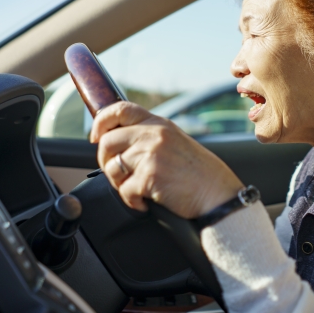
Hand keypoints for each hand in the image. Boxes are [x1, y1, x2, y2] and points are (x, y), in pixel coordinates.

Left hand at [90, 102, 243, 217]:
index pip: (120, 109)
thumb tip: (118, 144)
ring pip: (112, 168)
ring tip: (135, 190)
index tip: (96, 136)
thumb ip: (150, 137)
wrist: (218, 194)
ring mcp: (151, 154)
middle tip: (117, 175)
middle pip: (107, 142)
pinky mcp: (150, 176)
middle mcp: (154, 134)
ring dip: (119, 184)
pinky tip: (145, 203)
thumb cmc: (200, 174)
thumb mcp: (176, 142)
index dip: (101, 122)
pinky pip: (124, 191)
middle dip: (105, 162)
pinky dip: (132, 201)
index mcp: (159, 124)